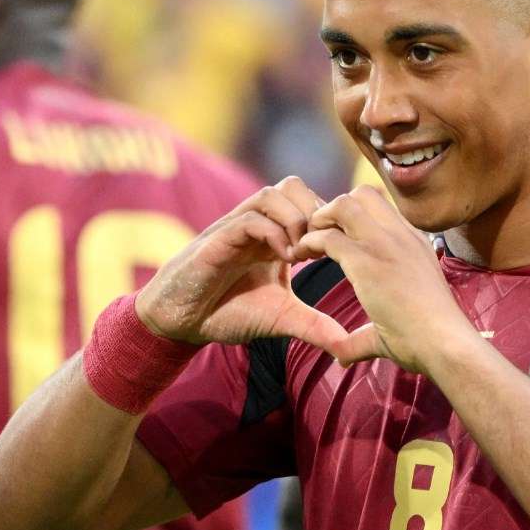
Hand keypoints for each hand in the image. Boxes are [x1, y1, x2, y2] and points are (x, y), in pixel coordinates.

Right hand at [135, 177, 347, 351]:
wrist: (182, 321)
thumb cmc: (228, 313)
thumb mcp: (281, 318)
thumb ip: (313, 326)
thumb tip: (346, 344)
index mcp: (276, 236)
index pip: (309, 203)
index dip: (330, 221)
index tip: (342, 252)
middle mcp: (258, 225)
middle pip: (293, 186)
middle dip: (315, 211)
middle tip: (324, 248)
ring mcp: (237, 228)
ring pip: (273, 193)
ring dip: (296, 219)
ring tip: (304, 254)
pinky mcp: (218, 239)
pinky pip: (249, 218)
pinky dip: (273, 233)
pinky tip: (285, 260)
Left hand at [292, 185, 469, 372]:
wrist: (445, 344)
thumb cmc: (428, 340)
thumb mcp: (397, 324)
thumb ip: (363, 336)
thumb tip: (341, 356)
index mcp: (414, 243)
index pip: (380, 207)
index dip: (353, 217)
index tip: (338, 239)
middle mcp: (401, 236)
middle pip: (362, 194)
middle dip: (335, 209)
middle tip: (319, 235)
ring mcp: (385, 245)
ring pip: (344, 205)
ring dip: (320, 220)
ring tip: (307, 244)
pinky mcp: (367, 262)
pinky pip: (328, 236)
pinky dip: (309, 243)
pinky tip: (301, 257)